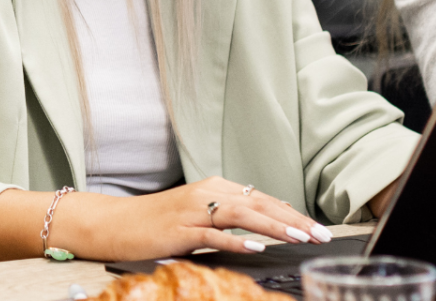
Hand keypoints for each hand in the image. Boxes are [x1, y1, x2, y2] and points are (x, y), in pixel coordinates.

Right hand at [68, 177, 333, 261]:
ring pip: (242, 215)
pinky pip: (214, 235)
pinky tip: (256, 247)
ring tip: (299, 237)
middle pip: (259, 204)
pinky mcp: (180, 230)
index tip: (318, 227)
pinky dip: (237, 240)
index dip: (293, 213)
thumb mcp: (198, 213)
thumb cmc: (156, 221)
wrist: (115, 223)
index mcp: (215, 187)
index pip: (263, 199)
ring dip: (274, 226)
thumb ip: (229, 215)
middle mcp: (207, 193)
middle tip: (321, 234)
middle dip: (294, 220)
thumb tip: (266, 223)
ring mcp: (193, 211)